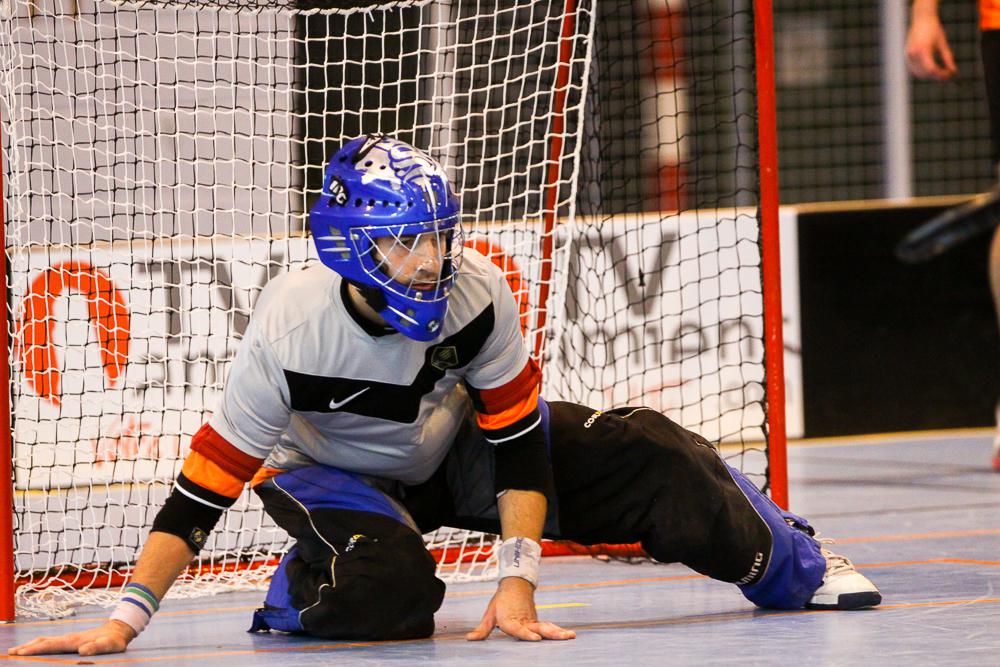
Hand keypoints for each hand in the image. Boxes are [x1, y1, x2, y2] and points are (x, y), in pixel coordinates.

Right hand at [8, 620, 135, 655]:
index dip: (37, 650)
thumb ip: (97, 647)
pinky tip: (34, 647)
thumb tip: (82, 650)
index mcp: (75, 641)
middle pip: (44, 642)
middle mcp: (69, 638)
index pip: (52, 645)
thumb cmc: (115, 640)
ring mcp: (69, 638)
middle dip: (27, 647)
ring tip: (16, 650)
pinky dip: (39, 644)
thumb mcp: (110, 645)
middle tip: (11, 652)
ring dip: (31, 645)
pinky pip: (51, 642)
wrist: (119, 628)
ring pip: (46, 641)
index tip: (22, 653)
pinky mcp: (71, 640)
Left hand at [466, 576, 575, 640]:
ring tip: (571, 636)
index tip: (536, 639)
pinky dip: (558, 631)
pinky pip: (549, 627)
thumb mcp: (490, 613)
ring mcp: (533, 621)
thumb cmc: (501, 600)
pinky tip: (569, 635)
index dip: (527, 635)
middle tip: (563, 636)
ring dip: (559, 632)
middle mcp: (524, 621)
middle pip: (539, 629)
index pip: (519, 629)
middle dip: (551, 634)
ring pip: (547, 628)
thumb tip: (469, 639)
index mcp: (510, 620)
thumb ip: (482, 630)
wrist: (515, 585)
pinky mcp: (537, 622)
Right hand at [906, 15, 956, 79]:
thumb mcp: (943, 44)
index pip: (932, 69)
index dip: (942, 74)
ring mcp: (909, 56)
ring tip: (942, 71)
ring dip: (930, 76)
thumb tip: (954, 71)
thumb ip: (948, 58)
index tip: (951, 74)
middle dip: (937, 76)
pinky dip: (924, 72)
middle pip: (925, 73)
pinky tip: (933, 69)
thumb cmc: (934, 30)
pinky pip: (915, 70)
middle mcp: (914, 54)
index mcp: (923, 50)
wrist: (922, 20)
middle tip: (949, 74)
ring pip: (919, 74)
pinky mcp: (907, 57)